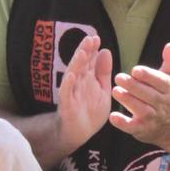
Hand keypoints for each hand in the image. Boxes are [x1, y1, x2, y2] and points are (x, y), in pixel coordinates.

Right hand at [56, 34, 113, 155]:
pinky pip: (66, 93)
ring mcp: (71, 92)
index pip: (89, 60)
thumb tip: (105, 50)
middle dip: (84, 51)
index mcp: (87, 78)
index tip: (96, 38)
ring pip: (72, 75)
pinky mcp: (66, 104)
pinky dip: (68, 84)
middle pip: (80, 64)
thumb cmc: (90, 111)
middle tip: (90, 39)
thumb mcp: (102, 89)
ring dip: (76, 64)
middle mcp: (78, 82)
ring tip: (82, 53)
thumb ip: (103, 72)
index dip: (91, 49)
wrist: (80, 132)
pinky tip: (71, 76)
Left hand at [113, 44, 169, 149]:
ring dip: (128, 101)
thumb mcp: (169, 81)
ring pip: (142, 110)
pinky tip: (112, 116)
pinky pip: (132, 127)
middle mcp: (163, 105)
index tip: (136, 70)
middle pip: (150, 95)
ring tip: (115, 91)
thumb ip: (168, 64)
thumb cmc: (165, 97)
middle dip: (135, 87)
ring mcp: (152, 118)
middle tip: (118, 78)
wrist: (169, 129)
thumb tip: (168, 45)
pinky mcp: (141, 129)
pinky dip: (123, 123)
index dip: (149, 76)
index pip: (162, 82)